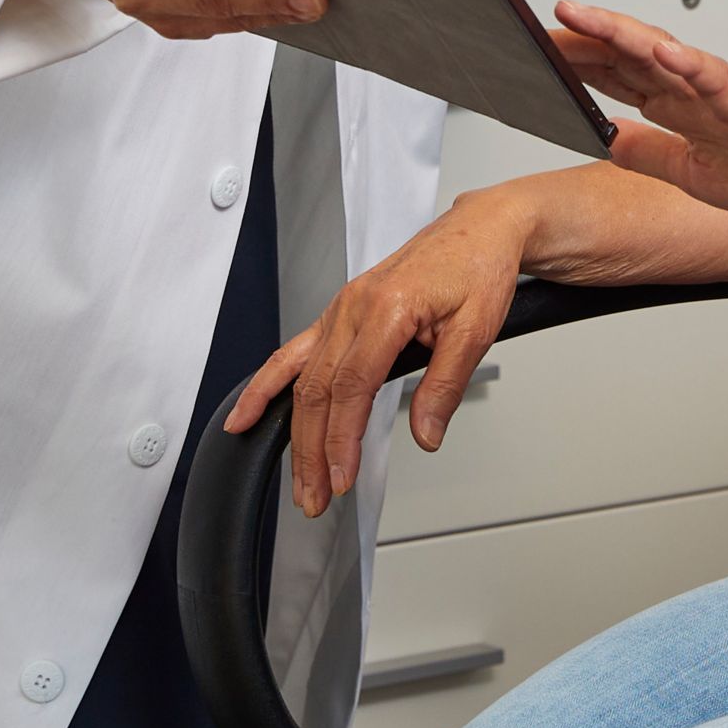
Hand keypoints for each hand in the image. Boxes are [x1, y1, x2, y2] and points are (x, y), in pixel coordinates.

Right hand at [223, 186, 535, 517]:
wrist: (479, 230)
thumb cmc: (479, 268)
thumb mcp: (477, 329)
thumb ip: (445, 385)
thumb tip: (425, 435)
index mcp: (387, 307)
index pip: (352, 386)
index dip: (342, 438)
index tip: (342, 477)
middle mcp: (353, 306)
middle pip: (318, 390)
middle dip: (312, 450)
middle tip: (316, 497)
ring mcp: (340, 309)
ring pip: (302, 378)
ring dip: (294, 433)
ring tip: (297, 480)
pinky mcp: (338, 314)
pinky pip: (294, 353)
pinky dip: (267, 384)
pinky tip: (247, 412)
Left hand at [554, 1, 727, 224]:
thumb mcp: (691, 174)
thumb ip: (651, 153)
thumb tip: (607, 138)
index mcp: (682, 108)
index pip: (619, 76)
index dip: (579, 62)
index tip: (539, 51)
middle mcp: (696, 93)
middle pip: (632, 56)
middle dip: (586, 39)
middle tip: (544, 25)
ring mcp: (722, 97)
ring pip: (667, 55)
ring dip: (623, 34)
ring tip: (585, 17)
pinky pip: (718, 82)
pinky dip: (690, 63)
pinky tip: (664, 50)